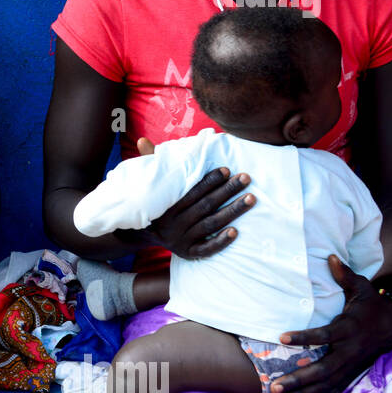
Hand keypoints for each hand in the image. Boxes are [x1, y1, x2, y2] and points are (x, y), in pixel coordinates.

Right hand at [133, 137, 254, 258]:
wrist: (140, 235)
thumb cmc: (152, 203)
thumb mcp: (149, 185)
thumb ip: (150, 162)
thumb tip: (142, 140)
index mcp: (165, 206)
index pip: (191, 192)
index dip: (209, 181)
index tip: (227, 170)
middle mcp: (173, 223)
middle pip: (204, 206)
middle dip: (226, 191)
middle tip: (246, 178)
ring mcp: (181, 240)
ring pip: (210, 225)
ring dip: (231, 211)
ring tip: (251, 198)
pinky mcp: (188, 253)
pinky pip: (206, 249)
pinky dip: (220, 242)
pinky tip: (236, 232)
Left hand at [270, 255, 391, 392]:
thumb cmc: (371, 303)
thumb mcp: (362, 286)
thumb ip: (344, 275)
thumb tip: (330, 256)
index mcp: (350, 328)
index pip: (325, 335)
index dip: (304, 337)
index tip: (280, 337)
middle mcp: (350, 350)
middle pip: (323, 369)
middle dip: (298, 378)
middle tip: (274, 385)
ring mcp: (352, 365)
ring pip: (325, 384)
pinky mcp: (352, 374)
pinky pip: (331, 390)